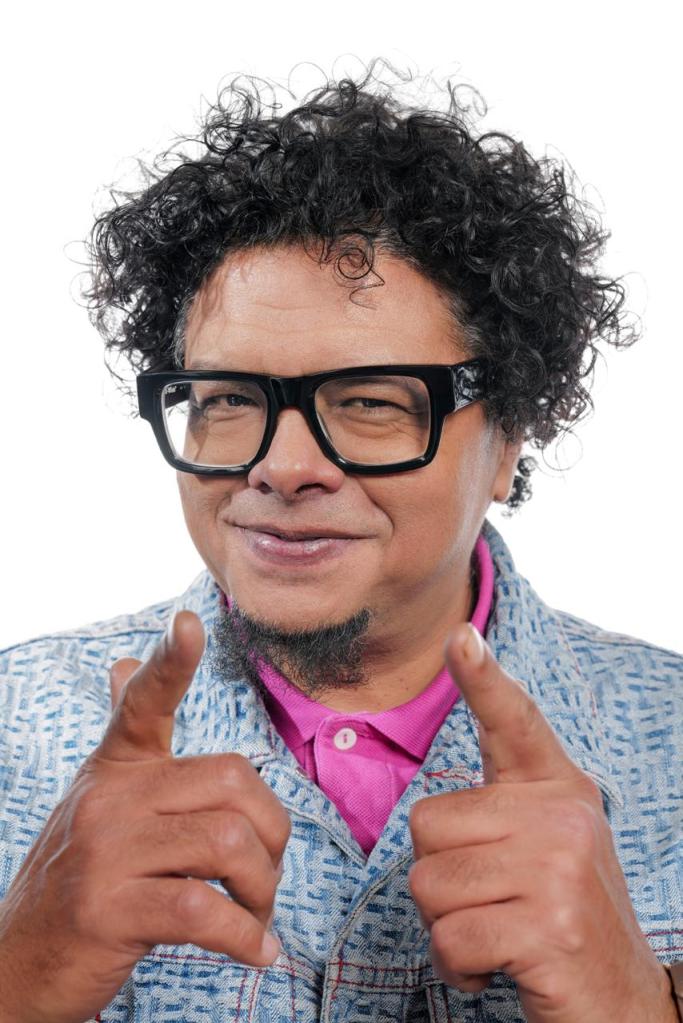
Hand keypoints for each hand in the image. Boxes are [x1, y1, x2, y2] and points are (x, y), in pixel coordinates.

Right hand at [0, 611, 289, 1022]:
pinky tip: (255, 951)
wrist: (21, 961)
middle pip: (232, 781)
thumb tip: (123, 663)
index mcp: (114, 767)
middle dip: (272, 834)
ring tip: (256, 916)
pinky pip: (204, 909)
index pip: (142, 702)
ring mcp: (104, 851)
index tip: (189, 622)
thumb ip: (126, 739)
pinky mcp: (106, 910)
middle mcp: (107, 797)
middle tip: (266, 874)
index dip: (169, 662)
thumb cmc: (82, 876)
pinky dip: (244, 936)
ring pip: (226, 842)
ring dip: (263, 889)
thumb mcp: (100, 800)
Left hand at [408, 623, 675, 1022]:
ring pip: (428, 884)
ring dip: (445, 925)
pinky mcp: (550, 927)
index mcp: (557, 788)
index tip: (461, 637)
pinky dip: (457, 967)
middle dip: (438, 876)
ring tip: (496, 932)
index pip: (514, 721)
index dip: (482, 679)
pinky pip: (449, 938)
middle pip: (425, 825)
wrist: (621, 1000)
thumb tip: (429, 810)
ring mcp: (558, 870)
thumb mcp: (544, 846)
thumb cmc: (561, 915)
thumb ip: (499, 812)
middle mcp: (562, 816)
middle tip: (489, 902)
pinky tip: (496, 967)